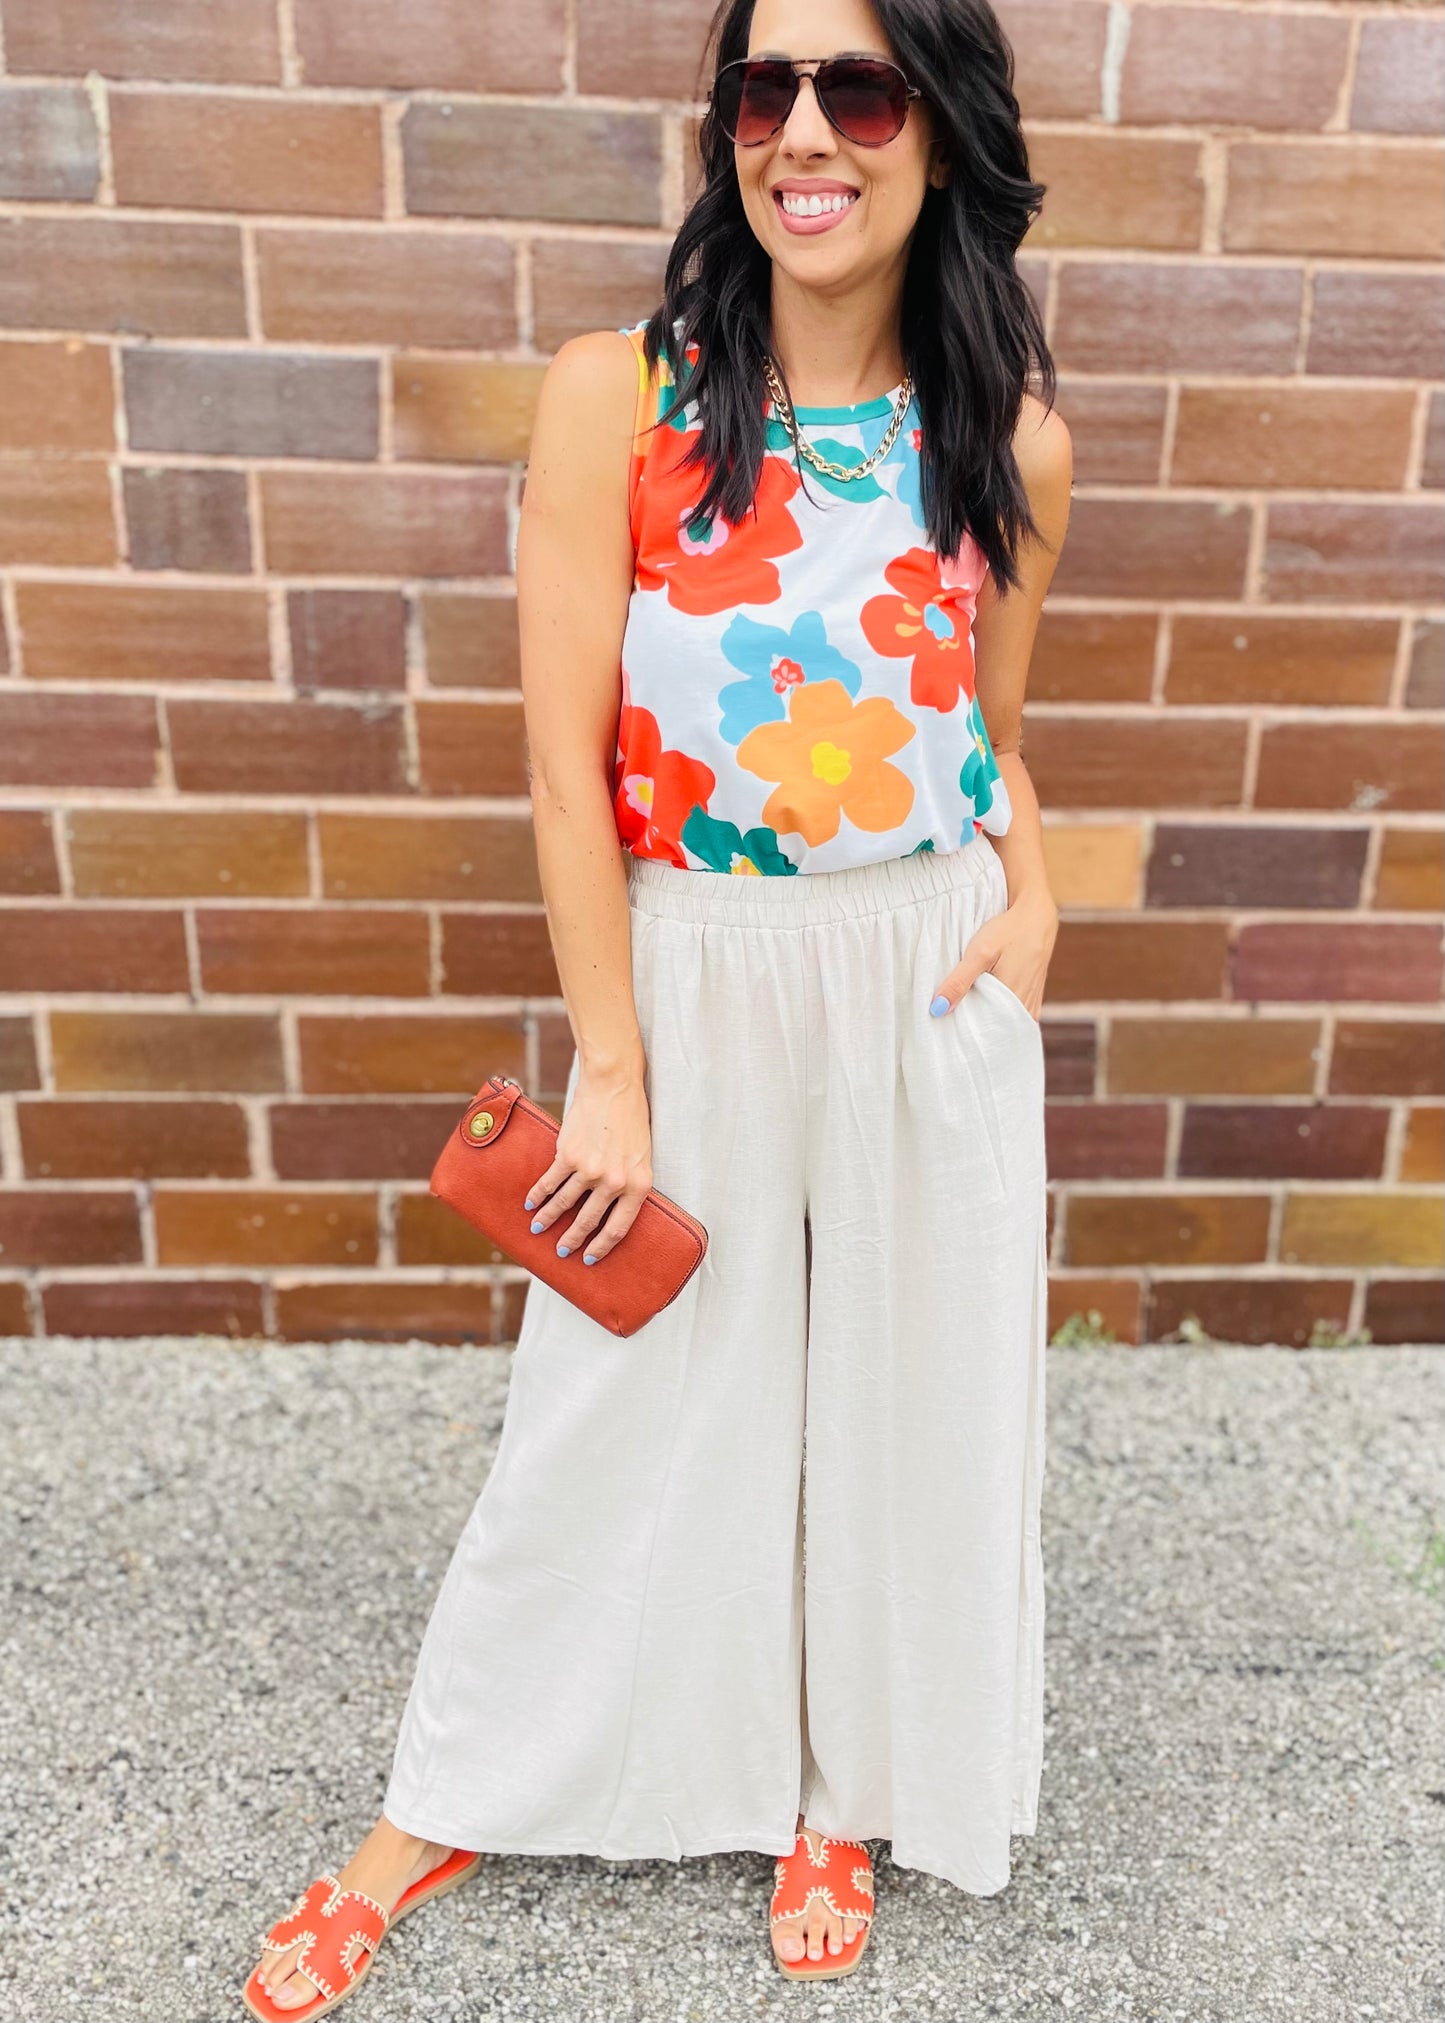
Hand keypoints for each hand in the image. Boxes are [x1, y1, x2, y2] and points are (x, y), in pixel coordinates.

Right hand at [521, 1066, 653, 1264]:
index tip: (589, 1258)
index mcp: (638, 1185)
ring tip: (539, 1228)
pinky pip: (550, 1182)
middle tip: (563, 1250)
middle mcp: (614, 1182)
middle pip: (588, 1221)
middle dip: (572, 1239)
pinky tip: (531, 1203)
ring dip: (549, 1219)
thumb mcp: (641, 1156)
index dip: (601, 1247)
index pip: (618, 1228)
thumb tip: (610, 1208)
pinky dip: (538, 1194)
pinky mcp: (568, 1155)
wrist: (615, 1086)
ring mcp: (589, 1170)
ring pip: (564, 1204)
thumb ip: (628, 1183)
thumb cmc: (632, 1120)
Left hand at [929, 887, 1058, 1021]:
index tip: (947, 1030)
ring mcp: (1032, 1002)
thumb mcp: (979, 953)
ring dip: (988, 1021)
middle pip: (996, 1029)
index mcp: (1012, 1000)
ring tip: (966, 1016)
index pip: (985, 1031)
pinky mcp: (1034, 995)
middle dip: (976, 1029)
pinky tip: (986, 1006)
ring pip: (1006, 1022)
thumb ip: (959, 981)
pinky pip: (1015, 1014)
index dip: (966, 1033)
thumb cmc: (1008, 931)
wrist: (1037, 915)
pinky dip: (1000, 1013)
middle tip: (953, 1025)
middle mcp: (1025, 1006)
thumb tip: (937, 1009)